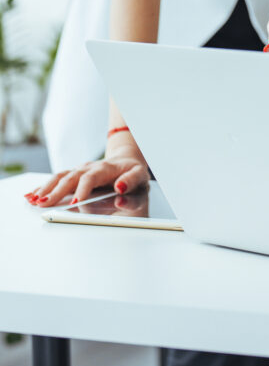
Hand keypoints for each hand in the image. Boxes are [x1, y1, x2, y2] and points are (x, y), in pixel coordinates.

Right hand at [24, 139, 148, 206]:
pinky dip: (43, 187)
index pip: (91, 177)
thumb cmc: (133, 172)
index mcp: (105, 168)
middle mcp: (90, 167)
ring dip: (46, 188)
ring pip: (60, 177)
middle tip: (44, 204)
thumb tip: (120, 189)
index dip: (82, 189)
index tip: (75, 202)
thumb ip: (131, 182)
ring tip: (32, 200)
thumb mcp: (140, 177)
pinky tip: (30, 195)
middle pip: (71, 177)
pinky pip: (56, 179)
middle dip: (56, 191)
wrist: (127, 160)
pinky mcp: (74, 174)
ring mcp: (80, 170)